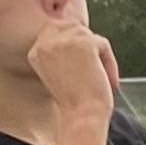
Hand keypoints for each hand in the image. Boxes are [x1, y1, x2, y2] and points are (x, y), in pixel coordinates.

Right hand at [31, 14, 118, 128]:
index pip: (58, 29)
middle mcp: (45, 42)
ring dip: (100, 56)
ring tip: (100, 79)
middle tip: (95, 72)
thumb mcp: (58, 71)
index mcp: (35, 50)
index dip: (75, 42)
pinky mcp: (83, 43)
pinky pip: (102, 43)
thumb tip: (82, 34)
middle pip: (75, 28)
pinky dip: (109, 62)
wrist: (81, 117)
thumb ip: (62, 51)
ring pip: (90, 36)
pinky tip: (107, 80)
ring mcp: (63, 41)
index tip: (83, 61)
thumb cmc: (74, 101)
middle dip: (89, 46)